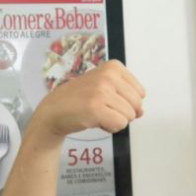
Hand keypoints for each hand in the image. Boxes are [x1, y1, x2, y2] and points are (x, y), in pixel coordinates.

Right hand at [29, 60, 144, 142]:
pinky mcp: (95, 108)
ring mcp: (101, 91)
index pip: (140, 92)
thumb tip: (141, 112)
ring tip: (97, 113)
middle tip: (103, 108)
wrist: (54, 109)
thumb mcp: (105, 87)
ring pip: (129, 116)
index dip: (127, 102)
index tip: (109, 99)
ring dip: (115, 121)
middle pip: (137, 105)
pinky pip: (119, 124)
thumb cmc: (81, 99)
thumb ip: (126, 96)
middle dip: (123, 112)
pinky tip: (96, 121)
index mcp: (113, 67)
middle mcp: (108, 75)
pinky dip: (110, 127)